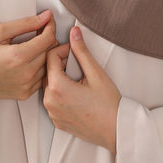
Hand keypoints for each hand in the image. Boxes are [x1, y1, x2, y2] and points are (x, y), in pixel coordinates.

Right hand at [0, 10, 57, 99]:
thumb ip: (25, 23)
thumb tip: (45, 17)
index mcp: (18, 56)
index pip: (48, 38)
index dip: (50, 25)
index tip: (47, 20)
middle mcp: (25, 74)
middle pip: (51, 51)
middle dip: (48, 37)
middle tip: (38, 30)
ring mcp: (25, 86)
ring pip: (49, 65)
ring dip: (45, 53)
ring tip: (32, 45)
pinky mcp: (24, 94)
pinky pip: (42, 77)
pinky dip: (40, 67)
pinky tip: (29, 60)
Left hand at [43, 26, 120, 153]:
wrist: (116, 130)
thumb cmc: (109, 104)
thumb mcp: (96, 73)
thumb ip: (82, 51)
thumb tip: (74, 32)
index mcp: (57, 87)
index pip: (50, 57)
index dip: (62, 49)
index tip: (74, 50)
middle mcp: (50, 101)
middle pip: (47, 71)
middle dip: (60, 62)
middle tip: (77, 62)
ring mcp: (52, 113)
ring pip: (48, 85)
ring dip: (59, 76)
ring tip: (77, 76)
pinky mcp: (56, 121)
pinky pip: (52, 100)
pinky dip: (59, 92)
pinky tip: (75, 91)